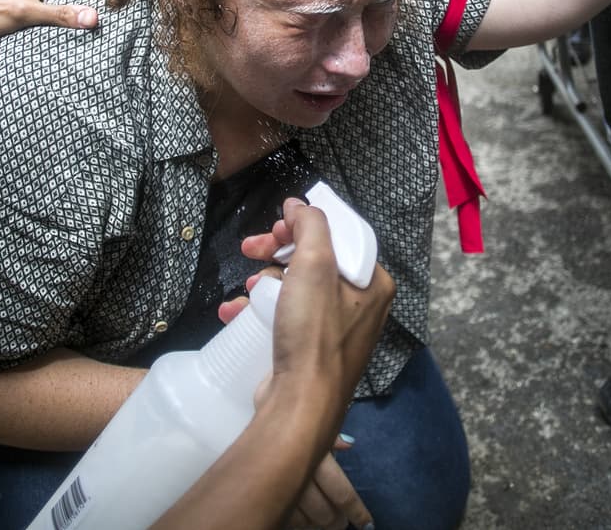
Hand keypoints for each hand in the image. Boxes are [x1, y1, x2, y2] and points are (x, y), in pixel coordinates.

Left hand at [0, 0, 98, 49]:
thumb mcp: (26, 13)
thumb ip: (60, 15)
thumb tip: (95, 17)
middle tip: (121, 7)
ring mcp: (29, 2)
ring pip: (61, 4)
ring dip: (77, 11)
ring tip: (102, 24)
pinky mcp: (20, 17)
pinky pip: (48, 19)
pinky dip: (61, 25)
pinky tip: (70, 40)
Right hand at [222, 198, 392, 529]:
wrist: (299, 405)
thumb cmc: (313, 334)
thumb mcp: (314, 265)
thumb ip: (310, 226)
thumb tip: (299, 204)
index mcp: (373, 282)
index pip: (340, 235)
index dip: (304, 224)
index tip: (276, 226)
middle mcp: (361, 305)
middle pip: (315, 259)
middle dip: (277, 252)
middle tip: (251, 248)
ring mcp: (336, 331)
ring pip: (296, 288)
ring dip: (264, 281)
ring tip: (246, 289)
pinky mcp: (312, 351)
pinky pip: (287, 317)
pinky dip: (262, 309)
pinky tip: (236, 312)